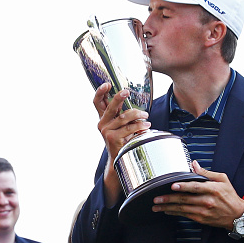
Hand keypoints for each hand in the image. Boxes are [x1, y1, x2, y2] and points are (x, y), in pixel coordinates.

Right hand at [94, 83, 149, 206]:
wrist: (119, 159)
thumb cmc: (122, 139)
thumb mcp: (120, 124)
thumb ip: (122, 112)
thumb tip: (129, 97)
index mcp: (103, 118)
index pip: (97, 102)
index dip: (100, 92)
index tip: (107, 83)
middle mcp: (102, 123)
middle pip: (110, 106)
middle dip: (119, 97)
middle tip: (127, 91)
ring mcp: (106, 131)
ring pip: (124, 117)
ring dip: (138, 114)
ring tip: (146, 116)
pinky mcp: (113, 138)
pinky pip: (130, 128)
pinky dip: (140, 126)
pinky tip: (146, 125)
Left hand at [152, 161, 243, 239]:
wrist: (237, 216)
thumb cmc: (230, 196)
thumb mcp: (222, 180)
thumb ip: (207, 173)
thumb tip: (194, 165)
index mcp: (212, 190)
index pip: (195, 187)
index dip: (183, 187)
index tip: (172, 186)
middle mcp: (207, 201)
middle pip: (185, 199)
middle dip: (169, 199)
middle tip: (156, 198)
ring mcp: (203, 211)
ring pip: (182, 209)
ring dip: (168, 207)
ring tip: (157, 205)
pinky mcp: (201, 219)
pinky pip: (185, 215)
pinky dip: (174, 212)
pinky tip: (166, 210)